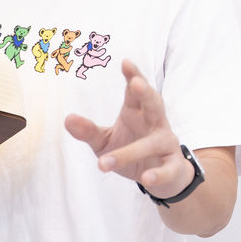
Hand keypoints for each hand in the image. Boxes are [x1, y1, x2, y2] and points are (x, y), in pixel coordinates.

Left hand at [64, 59, 193, 198]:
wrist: (163, 178)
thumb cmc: (132, 151)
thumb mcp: (105, 141)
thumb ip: (88, 131)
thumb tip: (67, 119)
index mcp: (138, 112)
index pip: (136, 91)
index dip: (133, 76)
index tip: (125, 62)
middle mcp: (155, 123)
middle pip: (154, 104)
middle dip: (146, 93)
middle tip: (136, 84)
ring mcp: (166, 144)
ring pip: (153, 142)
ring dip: (132, 151)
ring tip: (103, 162)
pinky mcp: (173, 166)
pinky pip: (167, 170)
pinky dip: (158, 174)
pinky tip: (146, 179)